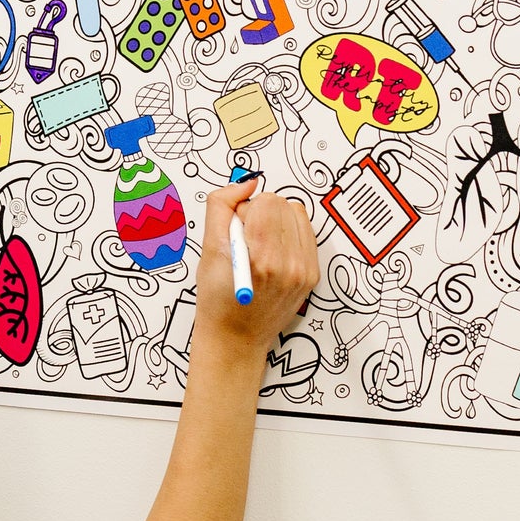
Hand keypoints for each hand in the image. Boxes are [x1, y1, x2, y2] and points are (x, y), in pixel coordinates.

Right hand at [194, 179, 317, 354]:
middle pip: (284, 205)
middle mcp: (289, 264)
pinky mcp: (312, 276)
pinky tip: (273, 254)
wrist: (235, 338)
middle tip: (246, 240)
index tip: (236, 230)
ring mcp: (304, 271)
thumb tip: (246, 182)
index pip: (267, 201)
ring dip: (277, 223)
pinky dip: (288, 237)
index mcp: (261, 256)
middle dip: (262, 214)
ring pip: (297, 216)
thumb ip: (221, 205)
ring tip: (260, 247)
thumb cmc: (217, 298)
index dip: (246, 209)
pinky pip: (306, 235)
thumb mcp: (208, 248)